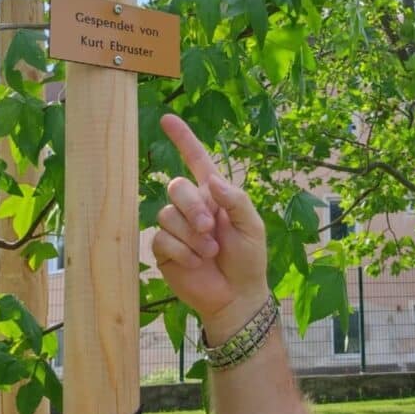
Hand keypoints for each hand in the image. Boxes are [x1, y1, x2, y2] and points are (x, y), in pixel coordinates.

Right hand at [152, 114, 269, 342]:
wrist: (236, 295)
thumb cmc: (248, 259)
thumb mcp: (252, 226)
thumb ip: (236, 200)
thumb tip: (212, 179)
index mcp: (215, 195)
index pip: (196, 160)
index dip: (183, 139)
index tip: (167, 118)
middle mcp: (192, 207)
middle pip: (177, 187)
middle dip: (193, 208)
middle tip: (211, 230)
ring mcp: (176, 228)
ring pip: (167, 214)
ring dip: (192, 236)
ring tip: (211, 252)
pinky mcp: (164, 249)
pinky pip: (162, 239)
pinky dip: (183, 251)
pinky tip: (197, 263)